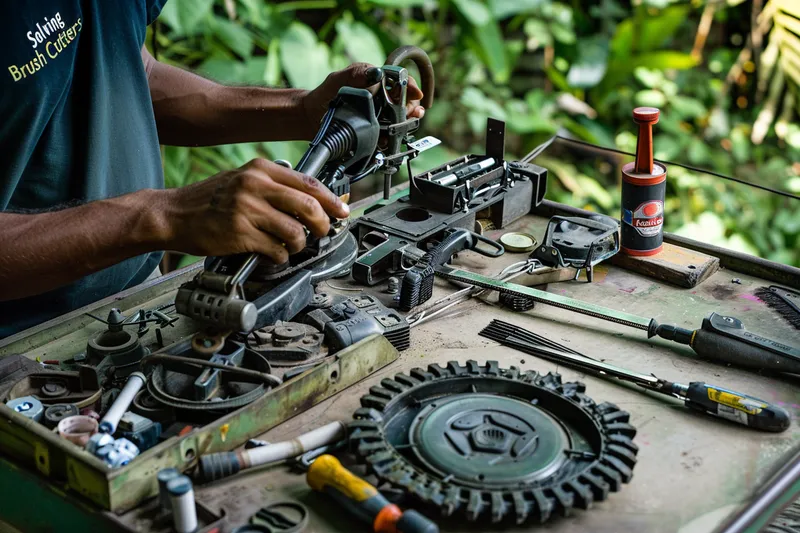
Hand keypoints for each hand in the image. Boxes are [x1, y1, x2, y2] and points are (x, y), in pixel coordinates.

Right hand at [160, 158, 349, 262]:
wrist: (174, 214)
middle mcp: (255, 185)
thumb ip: (274, 186)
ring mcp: (247, 210)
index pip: (308, 183)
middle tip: (323, 232)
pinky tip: (273, 253)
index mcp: (260, 169)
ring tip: (292, 245)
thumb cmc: (210, 200)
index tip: (342, 211)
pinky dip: (280, 255)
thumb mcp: (243, 180)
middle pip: (308, 206)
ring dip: (299, 244)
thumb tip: (312, 200)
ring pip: (295, 231)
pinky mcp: (240, 234)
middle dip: (322, 224)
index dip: (331, 200)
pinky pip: (276, 249)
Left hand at [301, 63, 424, 137]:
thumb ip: (356, 74)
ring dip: (405, 124)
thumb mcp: (338, 80)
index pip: (403, 80)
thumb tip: (377, 72)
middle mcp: (382, 98)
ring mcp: (381, 115)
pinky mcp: (376, 132)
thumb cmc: (325, 94)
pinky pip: (390, 136)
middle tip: (408, 114)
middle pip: (407, 102)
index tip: (416, 95)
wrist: (311, 118)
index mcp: (377, 81)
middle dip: (411, 108)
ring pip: (402, 120)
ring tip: (399, 127)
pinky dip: (393, 138)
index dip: (412, 88)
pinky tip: (387, 139)